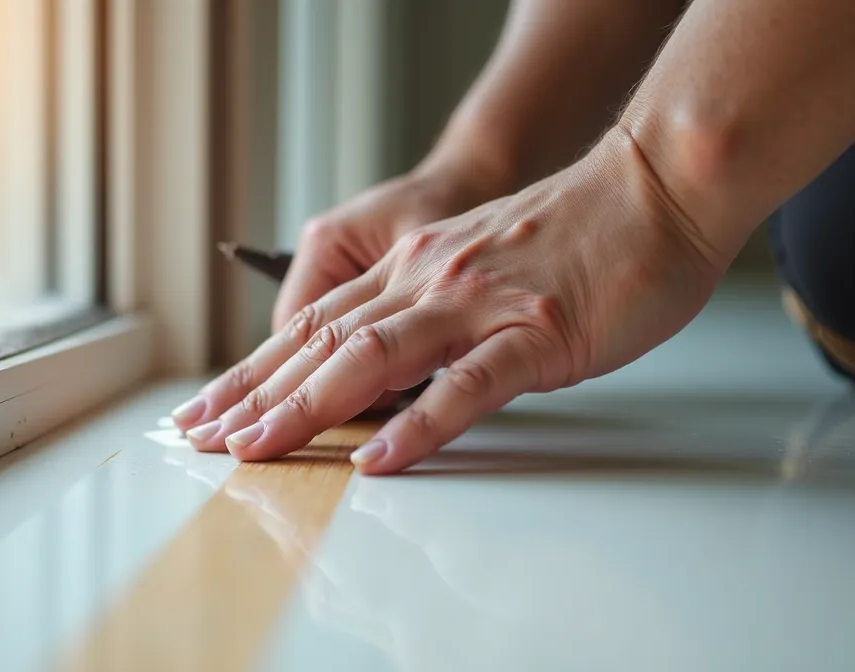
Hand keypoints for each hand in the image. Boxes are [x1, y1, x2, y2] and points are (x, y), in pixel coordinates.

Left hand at [179, 132, 730, 473]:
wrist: (655, 189)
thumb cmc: (576, 236)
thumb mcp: (478, 263)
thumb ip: (430, 310)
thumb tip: (389, 367)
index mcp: (412, 268)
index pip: (310, 324)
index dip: (253, 369)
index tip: (208, 408)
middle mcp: (427, 281)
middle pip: (319, 343)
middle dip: (253, 395)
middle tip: (199, 438)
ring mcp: (476, 305)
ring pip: (370, 359)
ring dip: (305, 407)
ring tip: (255, 449)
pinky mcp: (532, 333)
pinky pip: (464, 386)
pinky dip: (416, 425)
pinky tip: (377, 459)